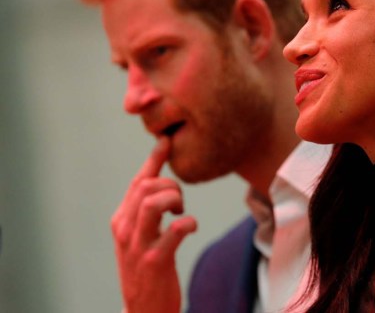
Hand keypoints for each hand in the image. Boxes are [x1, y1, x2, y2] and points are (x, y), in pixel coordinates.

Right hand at [111, 137, 197, 312]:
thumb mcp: (139, 236)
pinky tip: (190, 227)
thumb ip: (145, 210)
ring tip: (181, 213)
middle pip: (147, 186)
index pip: (138, 181)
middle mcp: (125, 229)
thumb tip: (161, 182)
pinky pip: (174, 231)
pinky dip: (188, 223)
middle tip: (180, 204)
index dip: (154, 158)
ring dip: (175, 200)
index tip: (167, 141)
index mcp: (121, 220)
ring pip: (154, 201)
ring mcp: (138, 245)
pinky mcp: (155, 260)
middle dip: (172, 186)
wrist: (143, 310)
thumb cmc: (146, 268)